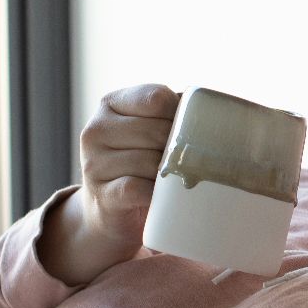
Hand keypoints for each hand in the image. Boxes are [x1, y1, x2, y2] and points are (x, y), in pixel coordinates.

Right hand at [41, 84, 179, 283]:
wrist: (110, 209)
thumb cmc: (141, 162)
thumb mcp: (150, 129)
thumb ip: (174, 112)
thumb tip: (213, 107)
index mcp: (111, 103)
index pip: (156, 98)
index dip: (180, 116)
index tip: (187, 132)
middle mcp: (96, 129)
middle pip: (156, 131)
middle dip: (177, 149)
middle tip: (186, 163)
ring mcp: (95, 162)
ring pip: (150, 161)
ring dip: (169, 174)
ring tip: (175, 180)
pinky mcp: (102, 194)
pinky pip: (138, 188)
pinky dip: (156, 194)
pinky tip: (162, 196)